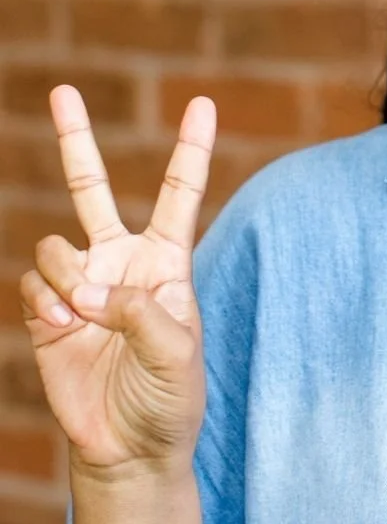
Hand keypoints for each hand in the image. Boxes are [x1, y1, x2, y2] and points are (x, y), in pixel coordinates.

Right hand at [19, 86, 215, 477]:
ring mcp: (81, 283)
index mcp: (167, 260)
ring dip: (68, 280)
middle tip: (62, 90)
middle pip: (94, 189)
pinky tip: (67, 328)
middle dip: (76, 140)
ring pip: (55, 245)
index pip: (181, 192)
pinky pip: (34, 285)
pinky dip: (48, 305)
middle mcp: (121, 261)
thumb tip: (91, 290)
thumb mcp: (177, 353)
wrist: (129, 446)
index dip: (191, 148)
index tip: (202, 103)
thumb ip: (140, 313)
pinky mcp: (48, 311)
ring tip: (87, 317)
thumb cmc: (170, 397)